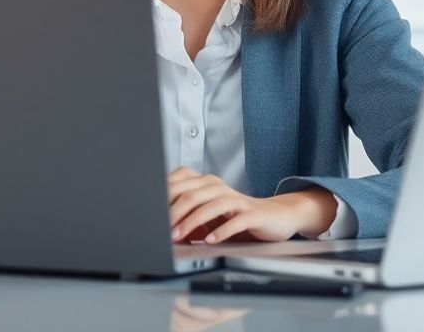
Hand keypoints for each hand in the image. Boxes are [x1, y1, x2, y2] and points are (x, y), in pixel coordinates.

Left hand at [166, 166, 336, 243]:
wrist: (274, 217)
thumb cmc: (236, 216)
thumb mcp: (208, 213)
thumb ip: (187, 213)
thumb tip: (158, 225)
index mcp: (205, 183)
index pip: (178, 184)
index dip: (162, 200)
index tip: (149, 216)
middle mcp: (219, 187)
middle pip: (191, 194)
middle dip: (172, 213)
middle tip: (160, 231)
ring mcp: (236, 199)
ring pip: (210, 205)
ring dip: (191, 222)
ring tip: (178, 237)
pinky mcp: (252, 213)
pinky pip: (235, 220)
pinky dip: (220, 231)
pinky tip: (209, 240)